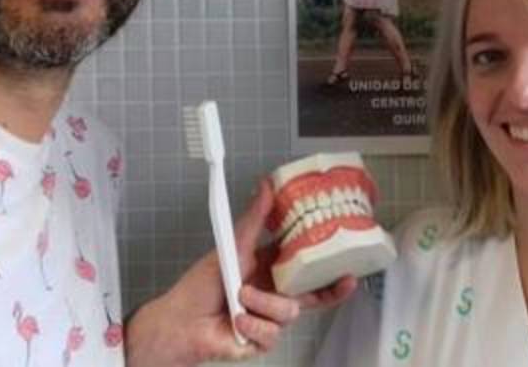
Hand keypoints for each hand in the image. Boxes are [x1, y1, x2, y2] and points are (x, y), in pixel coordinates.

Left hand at [124, 177, 356, 365]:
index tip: (346, 258)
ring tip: (240, 297)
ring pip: (289, 312)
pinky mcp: (261, 340)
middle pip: (313, 294)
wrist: (180, 322)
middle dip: (332, 290)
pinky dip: (252, 324)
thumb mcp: (232, 244)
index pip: (306, 266)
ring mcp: (269, 318)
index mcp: (270, 270)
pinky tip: (237, 320)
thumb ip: (254, 218)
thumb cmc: (200, 286)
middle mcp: (273, 294)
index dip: (328, 264)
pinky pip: (272, 333)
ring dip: (262, 303)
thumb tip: (265, 187)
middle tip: (344, 280)